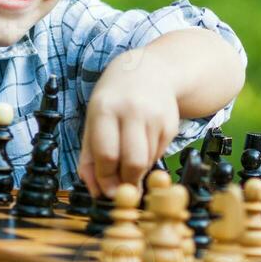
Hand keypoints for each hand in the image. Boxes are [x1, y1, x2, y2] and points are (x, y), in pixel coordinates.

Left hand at [79, 49, 179, 196]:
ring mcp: (155, 116)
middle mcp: (132, 110)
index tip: (105, 191)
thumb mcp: (93, 121)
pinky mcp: (171, 124)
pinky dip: (149, 158)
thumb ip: (89, 158)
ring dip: (137, 170)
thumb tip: (96, 192)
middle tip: (121, 187)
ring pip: (147, 162)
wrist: (149, 70)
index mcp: (105, 109)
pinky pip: (159, 154)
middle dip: (126, 181)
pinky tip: (142, 143)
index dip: (106, 179)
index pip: (107, 155)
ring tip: (128, 158)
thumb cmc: (114, 99)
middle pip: (133, 162)